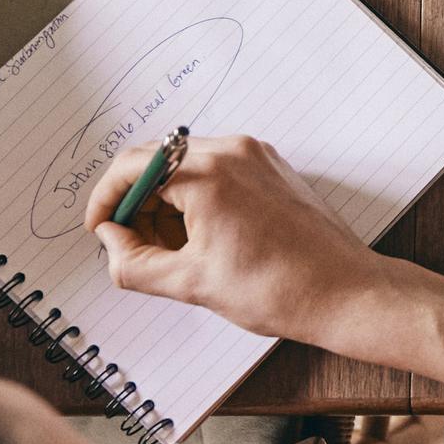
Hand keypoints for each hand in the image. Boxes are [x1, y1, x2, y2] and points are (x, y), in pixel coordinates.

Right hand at [84, 136, 388, 344]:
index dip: (107, 199)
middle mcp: (232, 151)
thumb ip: (134, 263)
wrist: (343, 292)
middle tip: (134, 246)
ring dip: (168, 202)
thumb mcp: (190, 284)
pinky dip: (198, 198)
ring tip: (174, 251)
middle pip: (157, 162)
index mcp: (208, 174)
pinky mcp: (271, 167)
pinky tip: (203, 239)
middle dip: (138, 204)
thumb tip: (111, 244)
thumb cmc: (279, 289)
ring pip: (186, 167)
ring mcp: (256, 155)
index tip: (100, 228)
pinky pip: (218, 170)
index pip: (132, 167)